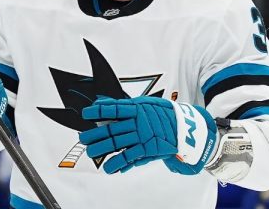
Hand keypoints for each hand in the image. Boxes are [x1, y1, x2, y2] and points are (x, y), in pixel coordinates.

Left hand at [79, 97, 216, 174]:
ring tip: (90, 152)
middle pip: (112, 128)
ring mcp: (142, 136)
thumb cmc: (162, 114)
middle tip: (83, 137)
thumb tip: (101, 101)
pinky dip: (117, 162)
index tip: (86, 113)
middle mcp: (138, 122)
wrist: (185, 128)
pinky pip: (129, 156)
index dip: (99, 111)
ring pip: (117, 143)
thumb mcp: (143, 103)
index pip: (114, 108)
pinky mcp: (148, 149)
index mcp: (137, 108)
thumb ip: (122, 105)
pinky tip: (108, 166)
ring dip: (102, 148)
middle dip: (95, 134)